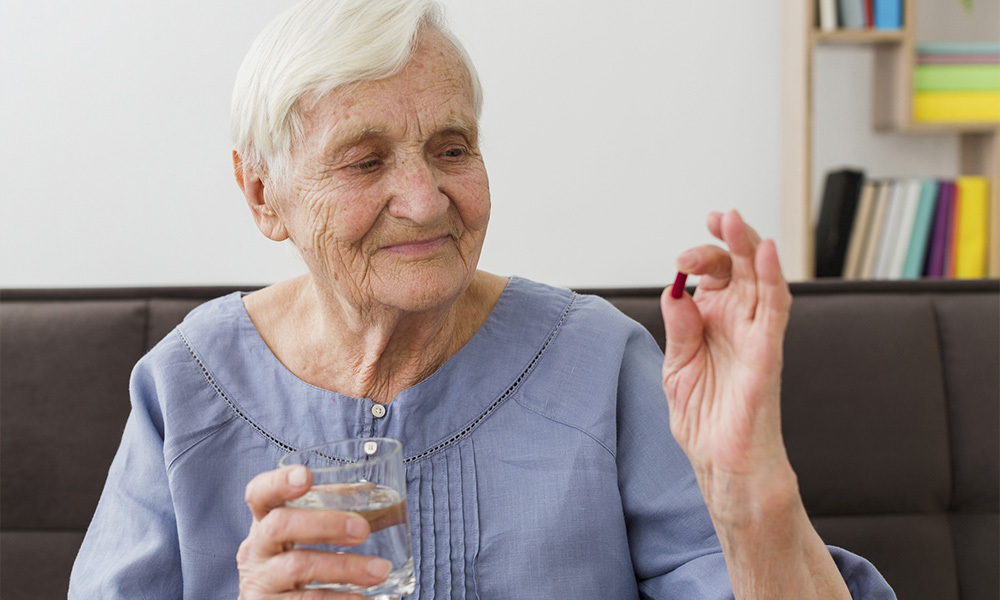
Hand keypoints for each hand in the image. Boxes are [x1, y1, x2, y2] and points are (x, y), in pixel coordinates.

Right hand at [236, 465, 391, 598]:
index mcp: (264, 522)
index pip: (259, 494)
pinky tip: (365, 599)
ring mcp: (260, 582)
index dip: (278, 482)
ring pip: (299, 566)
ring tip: (380, 570)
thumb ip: (327, 510)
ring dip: (346, 567)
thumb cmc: (289, 564)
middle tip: (363, 530)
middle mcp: (256, 550)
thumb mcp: (299, 537)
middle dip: (325, 523)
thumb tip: (368, 489)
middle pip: (280, 525)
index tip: (304, 476)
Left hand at [660, 210, 795, 520]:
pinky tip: (767, 254)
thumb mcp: (677, 367)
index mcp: (713, 319)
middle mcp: (737, 321)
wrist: (721, 461)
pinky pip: (776, 309)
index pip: (712, 273)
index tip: (682, 255)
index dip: (701, 254)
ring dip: (750, 246)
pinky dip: (773, 279)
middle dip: (727, 238)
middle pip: (739, 265)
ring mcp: (755, 334)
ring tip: (734, 221)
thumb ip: (678, 330)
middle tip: (715, 219)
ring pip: (760, 278)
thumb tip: (674, 291)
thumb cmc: (704, 416)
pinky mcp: (768, 352)